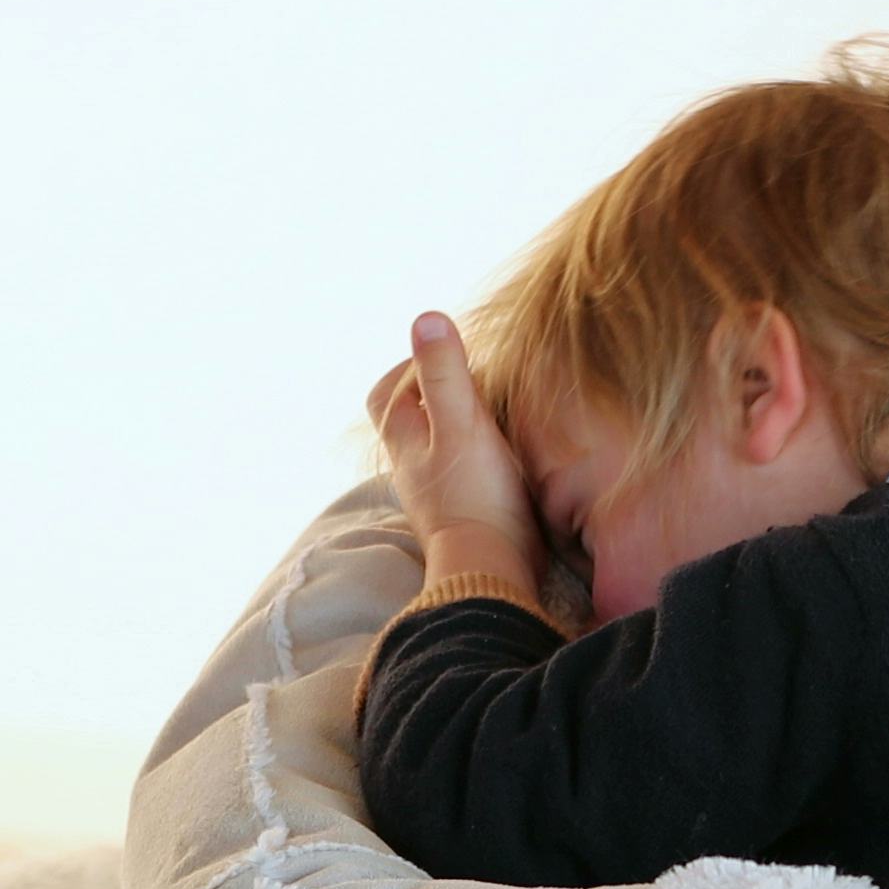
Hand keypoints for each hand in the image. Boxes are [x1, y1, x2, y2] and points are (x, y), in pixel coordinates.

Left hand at [368, 312, 544, 584]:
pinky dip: (474, 459)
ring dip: (454, 429)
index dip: (405, 369)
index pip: (386, 395)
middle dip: (428, 397)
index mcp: (406, 442)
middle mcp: (414, 469)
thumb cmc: (476, 496)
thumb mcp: (463, 424)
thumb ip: (445, 374)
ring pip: (435, 451)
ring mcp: (438, 496)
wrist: (492, 570)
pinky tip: (502, 458)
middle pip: (408, 423)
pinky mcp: (466, 517)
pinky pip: (461, 477)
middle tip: (464, 379)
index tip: (440, 353)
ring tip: (489, 412)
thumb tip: (426, 318)